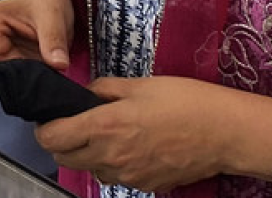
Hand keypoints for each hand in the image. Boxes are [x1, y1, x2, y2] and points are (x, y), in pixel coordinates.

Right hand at [0, 0, 74, 93]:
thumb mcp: (52, 13)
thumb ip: (53, 38)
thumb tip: (58, 64)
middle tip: (16, 92)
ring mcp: (1, 55)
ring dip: (8, 88)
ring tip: (29, 89)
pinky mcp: (15, 66)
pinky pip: (12, 82)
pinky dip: (21, 89)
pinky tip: (35, 89)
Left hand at [37, 76, 247, 192]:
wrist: (226, 133)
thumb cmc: (185, 101)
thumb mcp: (140, 84)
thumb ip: (104, 89)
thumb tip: (85, 94)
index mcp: (104, 126)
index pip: (53, 138)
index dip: (45, 128)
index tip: (50, 117)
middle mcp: (111, 156)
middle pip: (64, 158)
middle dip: (60, 142)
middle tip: (72, 124)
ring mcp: (129, 176)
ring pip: (90, 170)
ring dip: (87, 155)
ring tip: (105, 134)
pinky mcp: (147, 186)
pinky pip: (117, 178)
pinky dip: (113, 165)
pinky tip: (130, 147)